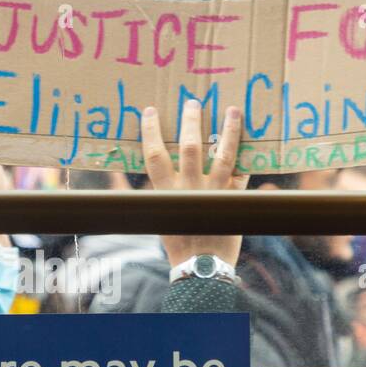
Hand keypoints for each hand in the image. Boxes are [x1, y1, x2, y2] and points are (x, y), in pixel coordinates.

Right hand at [142, 99, 245, 268]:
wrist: (201, 264)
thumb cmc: (174, 238)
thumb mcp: (151, 214)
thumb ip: (130, 193)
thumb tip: (113, 173)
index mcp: (167, 192)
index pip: (155, 156)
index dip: (151, 131)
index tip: (149, 110)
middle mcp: (190, 188)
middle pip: (190, 148)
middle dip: (191, 122)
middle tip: (193, 102)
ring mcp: (215, 192)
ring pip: (223, 155)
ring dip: (229, 131)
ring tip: (232, 109)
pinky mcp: (235, 198)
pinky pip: (243, 172)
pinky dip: (248, 156)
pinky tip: (253, 139)